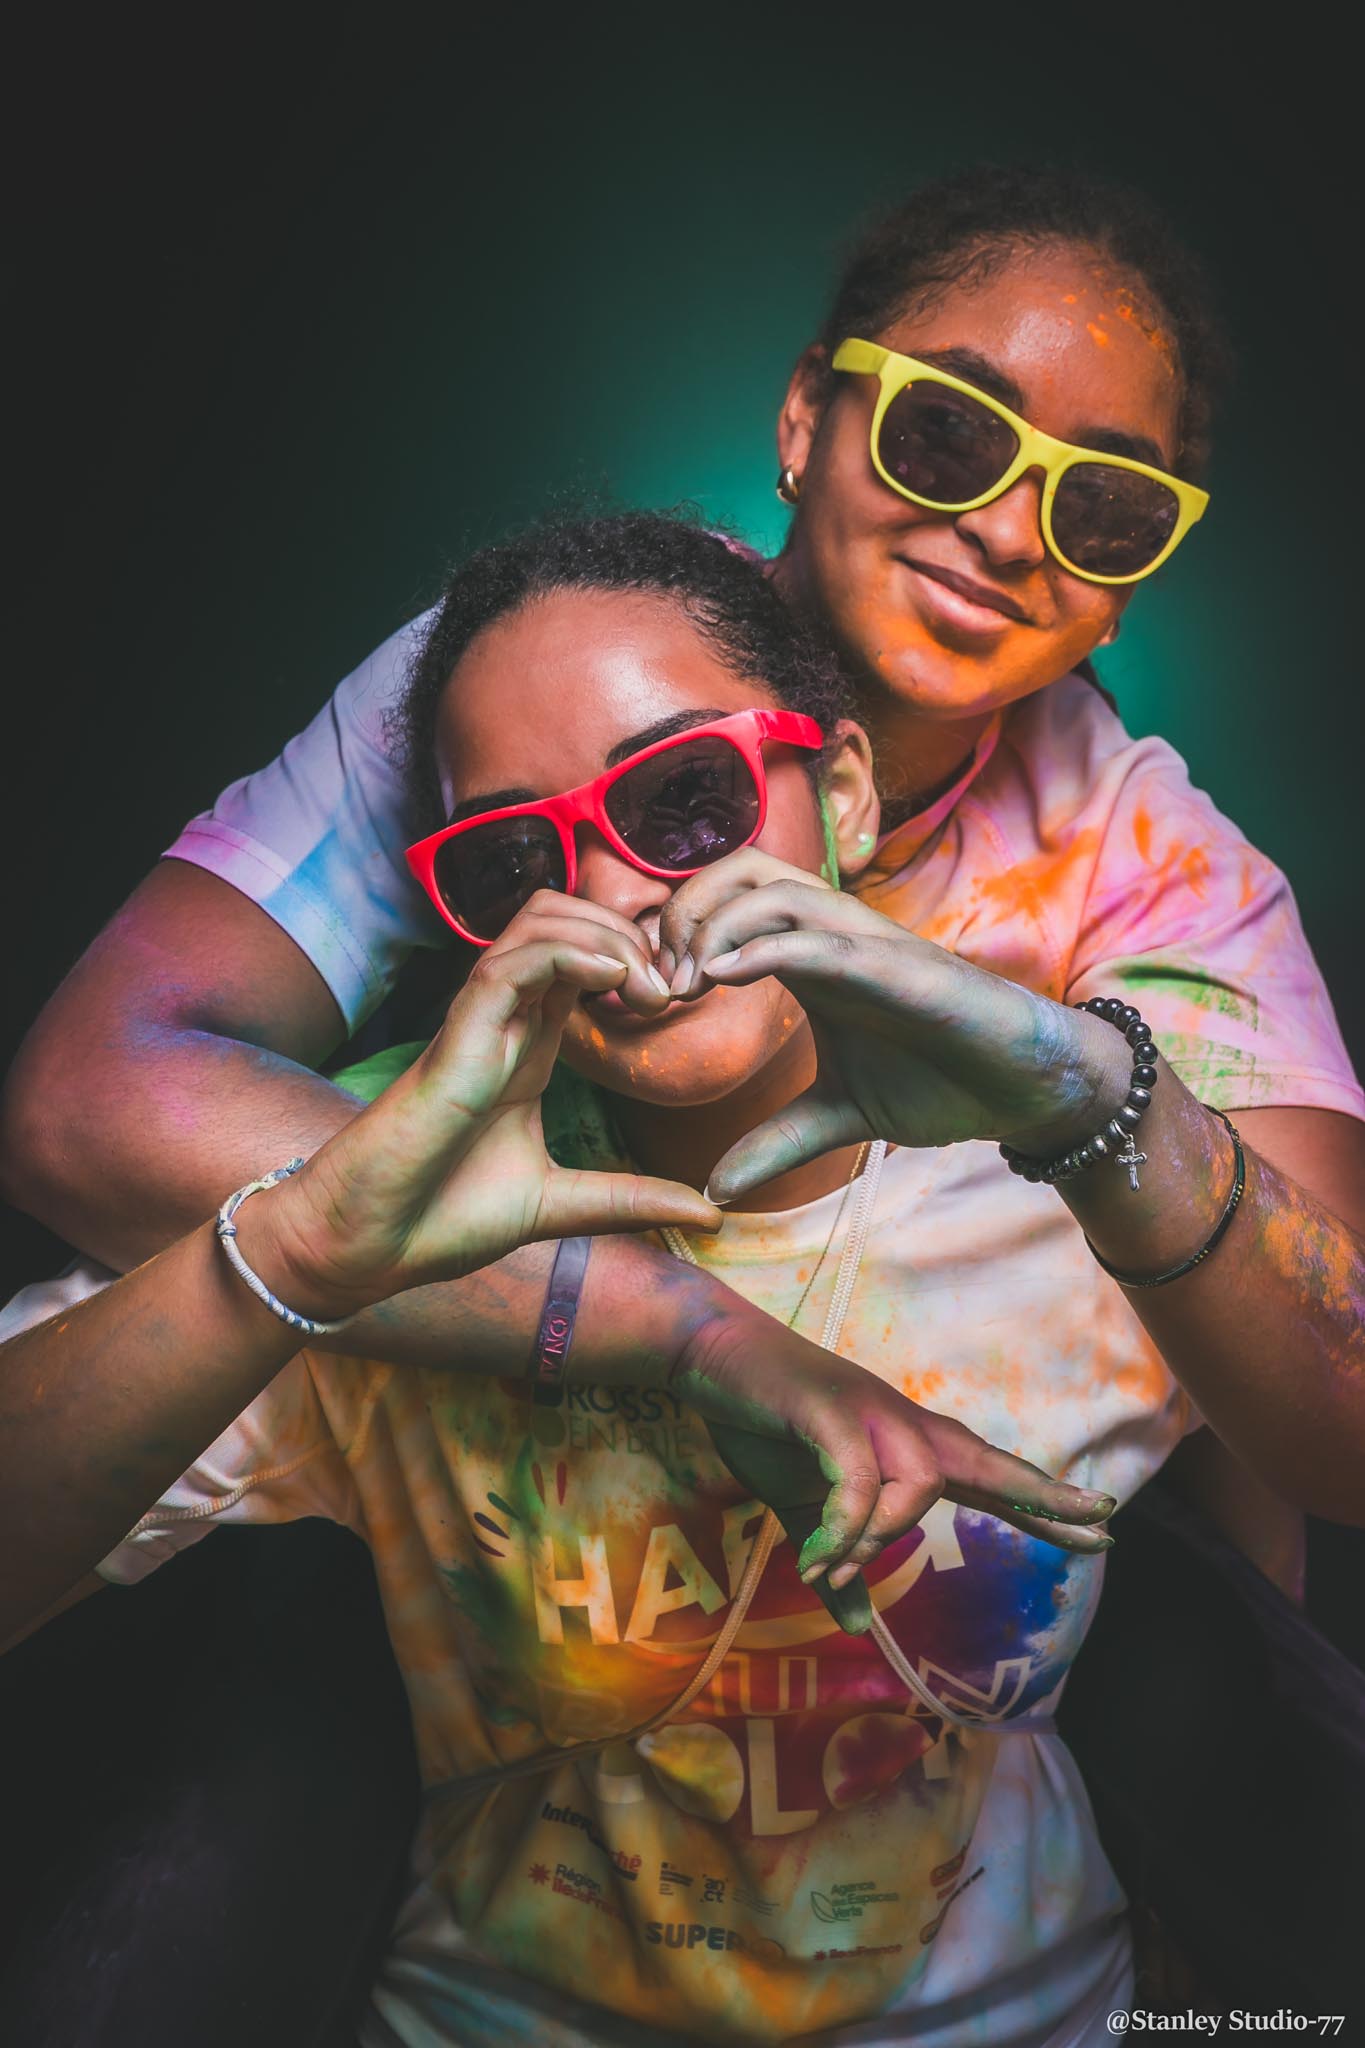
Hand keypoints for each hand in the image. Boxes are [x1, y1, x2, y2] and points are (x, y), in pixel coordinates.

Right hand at [243, 917, 716, 1318]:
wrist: (369, 1247)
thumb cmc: (443, 1218)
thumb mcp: (562, 1206)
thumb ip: (632, 1200)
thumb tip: (712, 1216)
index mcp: (529, 1045)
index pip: (588, 957)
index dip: (642, 958)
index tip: (686, 1001)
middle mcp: (505, 1020)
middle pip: (569, 917)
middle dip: (633, 935)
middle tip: (675, 991)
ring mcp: (478, 1022)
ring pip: (540, 921)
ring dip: (607, 936)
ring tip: (650, 991)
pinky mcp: (455, 1039)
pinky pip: (510, 964)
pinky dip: (567, 955)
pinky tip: (612, 981)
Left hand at [657, 849, 1128, 1201]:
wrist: (1026, 1089)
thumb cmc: (941, 1082)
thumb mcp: (838, 1118)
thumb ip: (777, 1142)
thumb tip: (713, 1188)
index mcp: (812, 956)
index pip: (729, 901)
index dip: (677, 934)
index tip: (648, 996)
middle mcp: (835, 935)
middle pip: (739, 870)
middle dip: (684, 912)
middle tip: (660, 982)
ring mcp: (869, 945)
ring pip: (775, 889)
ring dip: (714, 926)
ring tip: (685, 982)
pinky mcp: (901, 968)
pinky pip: (823, 939)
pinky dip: (765, 947)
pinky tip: (721, 975)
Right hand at [677, 1308, 1115, 1632]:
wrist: (712, 1357)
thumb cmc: (764, 1425)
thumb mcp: (799, 1512)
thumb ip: (835, 1563)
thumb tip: (854, 1624)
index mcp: (904, 1448)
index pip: (988, 1479)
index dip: (1042, 1506)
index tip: (1101, 1529)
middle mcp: (903, 1427)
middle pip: (986, 1462)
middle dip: (1041, 1494)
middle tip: (1100, 1520)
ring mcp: (871, 1414)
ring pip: (920, 1485)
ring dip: (877, 1542)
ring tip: (829, 1571)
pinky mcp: (831, 1410)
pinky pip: (860, 1480)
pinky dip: (845, 1525)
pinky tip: (819, 1558)